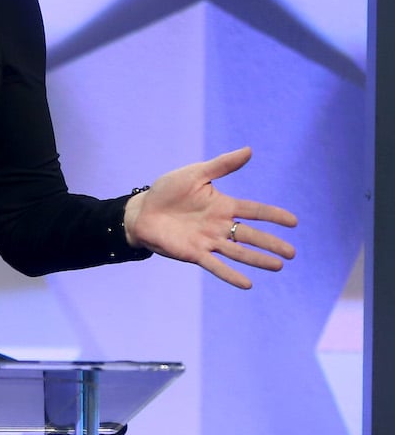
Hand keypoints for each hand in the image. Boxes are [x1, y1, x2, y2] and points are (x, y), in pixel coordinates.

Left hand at [123, 147, 296, 288]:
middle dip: (271, 243)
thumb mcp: (195, 174)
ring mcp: (208, 241)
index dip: (273, 215)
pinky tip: (247, 284)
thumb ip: (222, 165)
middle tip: (292, 253)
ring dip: (258, 259)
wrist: (141, 211)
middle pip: (250, 235)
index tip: (293, 222)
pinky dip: (230, 275)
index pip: (253, 211)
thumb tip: (249, 150)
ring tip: (278, 266)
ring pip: (238, 252)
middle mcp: (219, 225)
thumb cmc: (167, 191)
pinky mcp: (194, 253)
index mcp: (222, 206)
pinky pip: (216, 265)